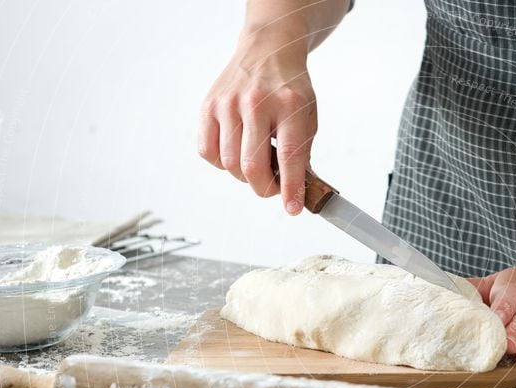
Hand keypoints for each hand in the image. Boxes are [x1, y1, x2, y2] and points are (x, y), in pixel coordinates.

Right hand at [198, 30, 316, 214]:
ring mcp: (228, 103)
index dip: (290, 188)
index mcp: (288, 104)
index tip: (292, 208)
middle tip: (274, 187)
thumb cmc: (290, 88)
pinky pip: (207, 152)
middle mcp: (256, 102)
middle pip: (252, 165)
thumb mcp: (308, 115)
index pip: (289, 156)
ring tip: (257, 165)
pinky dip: (221, 163)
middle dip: (265, 188)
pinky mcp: (208, 106)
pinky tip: (236, 152)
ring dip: (244, 177)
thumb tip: (296, 193)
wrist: (268, 50)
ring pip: (229, 163)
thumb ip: (302, 153)